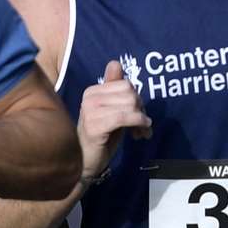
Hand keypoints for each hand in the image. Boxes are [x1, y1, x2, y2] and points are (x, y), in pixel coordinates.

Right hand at [78, 60, 151, 178]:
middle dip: (141, 109)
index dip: (137, 99)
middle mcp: (89, 97)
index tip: (139, 115)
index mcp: (92, 91)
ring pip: (129, 105)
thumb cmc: (100, 139)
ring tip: (140, 132)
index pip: (126, 84)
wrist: (84, 164)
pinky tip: (141, 133)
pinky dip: (138, 123)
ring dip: (141, 120)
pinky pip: (124, 117)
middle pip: (130, 93)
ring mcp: (90, 111)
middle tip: (143, 126)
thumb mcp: (111, 112)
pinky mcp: (95, 125)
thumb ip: (116, 91)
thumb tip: (116, 63)